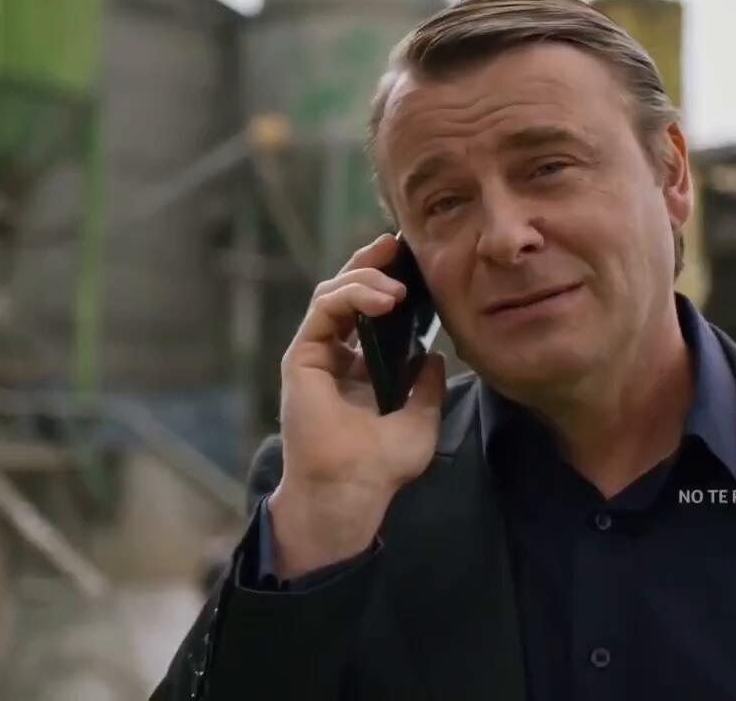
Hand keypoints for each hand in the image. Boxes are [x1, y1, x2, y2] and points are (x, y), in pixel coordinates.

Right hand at [269, 233, 446, 577]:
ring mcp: (316, 354)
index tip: (415, 263)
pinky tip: (382, 299)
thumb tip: (434, 354)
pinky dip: (351, 295)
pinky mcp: (302, 358)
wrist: (351, 490)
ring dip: (366, 279)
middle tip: (399, 245)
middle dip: (373, 264)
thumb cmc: (381, 465)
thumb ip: (425, 385)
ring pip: (333, 293)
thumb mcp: (421, 419)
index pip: (372, 311)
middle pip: (349, 292)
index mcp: (361, 368)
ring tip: (397, 286)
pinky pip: (323, 309)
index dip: (389, 282)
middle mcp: (336, 356)